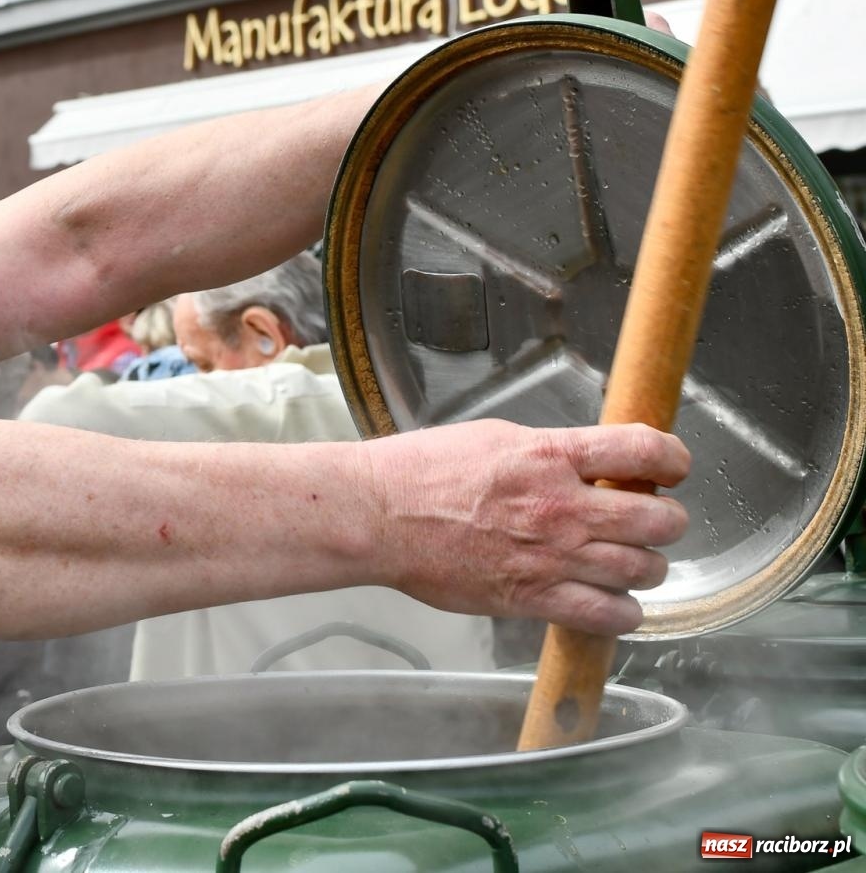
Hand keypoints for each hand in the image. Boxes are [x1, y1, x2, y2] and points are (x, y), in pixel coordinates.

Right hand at [363, 420, 689, 634]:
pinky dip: (624, 612)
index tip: (672, 467)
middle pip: (659, 519)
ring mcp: (551, 557)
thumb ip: (551, 453)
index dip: (674, 459)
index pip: (644, 451)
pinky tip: (614, 602)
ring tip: (634, 562)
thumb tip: (590, 464)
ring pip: (643, 570)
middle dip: (668, 519)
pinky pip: (607, 615)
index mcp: (551, 456)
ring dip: (649, 567)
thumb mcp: (496, 439)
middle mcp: (561, 507)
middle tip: (656, 521)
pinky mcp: (532, 598)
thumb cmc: (424, 471)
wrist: (379, 515)